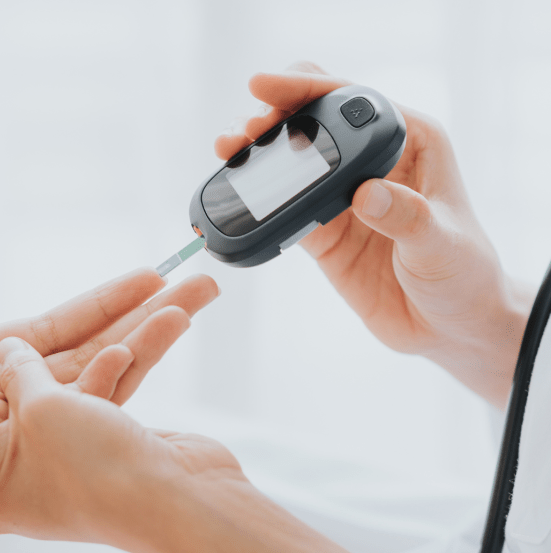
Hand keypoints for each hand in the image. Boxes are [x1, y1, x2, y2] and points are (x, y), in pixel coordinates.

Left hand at [0, 243, 219, 552]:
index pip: (38, 332)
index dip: (89, 304)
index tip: (136, 276)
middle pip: (75, 354)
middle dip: (130, 317)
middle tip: (184, 280)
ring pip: (79, 382)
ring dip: (139, 341)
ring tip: (192, 298)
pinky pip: (49, 416)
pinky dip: (100, 381)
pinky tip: (140, 342)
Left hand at [0, 335, 239, 544]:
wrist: (179, 510)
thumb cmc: (93, 468)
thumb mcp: (39, 408)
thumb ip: (19, 371)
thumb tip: (8, 350)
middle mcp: (25, 473)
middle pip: (12, 392)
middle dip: (7, 340)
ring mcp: (72, 462)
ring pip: (73, 381)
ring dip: (100, 332)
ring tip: (102, 291)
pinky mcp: (112, 450)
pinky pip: (109, 391)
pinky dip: (124, 359)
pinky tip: (144, 320)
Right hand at [216, 62, 532, 407]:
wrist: (448, 327)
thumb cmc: (463, 275)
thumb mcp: (441, 243)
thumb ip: (406, 216)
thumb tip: (366, 193)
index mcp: (411, 141)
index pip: (352, 99)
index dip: (307, 88)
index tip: (268, 87)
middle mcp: (372, 160)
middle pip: (312, 119)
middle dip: (274, 114)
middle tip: (245, 128)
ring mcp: (342, 195)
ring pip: (290, 160)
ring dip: (255, 151)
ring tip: (227, 148)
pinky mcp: (321, 230)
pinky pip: (281, 207)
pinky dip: (255, 198)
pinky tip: (233, 192)